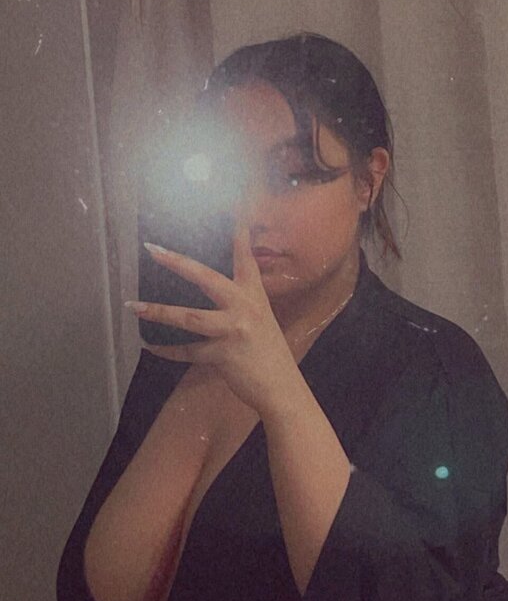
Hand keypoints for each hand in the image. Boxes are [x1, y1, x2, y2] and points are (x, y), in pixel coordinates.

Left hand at [125, 217, 299, 414]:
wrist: (281, 387)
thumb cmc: (268, 353)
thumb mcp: (261, 320)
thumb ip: (240, 303)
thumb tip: (214, 291)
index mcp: (254, 296)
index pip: (244, 259)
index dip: (238, 236)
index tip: (230, 213)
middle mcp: (244, 307)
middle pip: (206, 278)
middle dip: (177, 263)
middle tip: (152, 250)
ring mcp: (234, 330)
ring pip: (189, 318)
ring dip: (158, 312)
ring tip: (132, 307)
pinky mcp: (224, 355)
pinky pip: (188, 351)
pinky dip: (168, 350)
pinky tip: (151, 346)